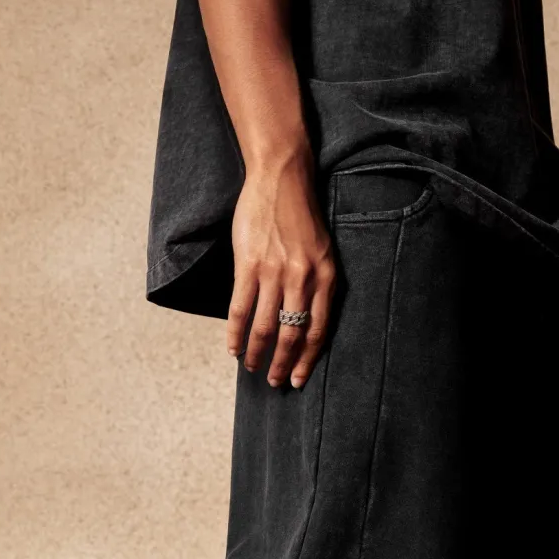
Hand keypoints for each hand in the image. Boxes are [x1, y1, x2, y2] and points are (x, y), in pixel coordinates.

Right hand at [227, 147, 336, 388]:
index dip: (308, 359)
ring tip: (250, 367)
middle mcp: (304, 278)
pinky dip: (235, 332)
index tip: (300, 379)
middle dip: (283, 365)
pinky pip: (240, 308)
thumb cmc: (301, 214)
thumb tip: (304, 318)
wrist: (282, 176)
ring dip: (256, 353)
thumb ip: (316, 282)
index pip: (318, 330)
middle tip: (275, 382)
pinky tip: (232, 347)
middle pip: (293, 335)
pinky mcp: (249, 264)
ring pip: (266, 327)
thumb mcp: (322, 250)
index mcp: (326, 277)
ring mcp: (275, 272)